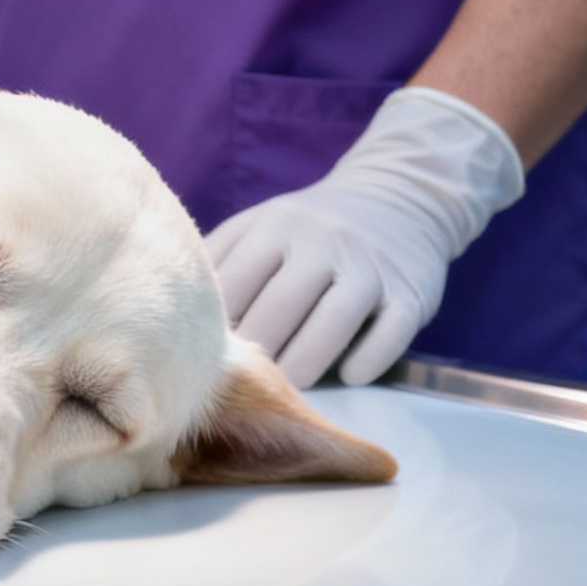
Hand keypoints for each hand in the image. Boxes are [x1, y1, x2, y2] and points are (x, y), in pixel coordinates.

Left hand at [205, 87, 522, 387]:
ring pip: (332, 323)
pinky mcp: (410, 293)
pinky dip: (365, 361)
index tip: (199, 359)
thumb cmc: (308, 227)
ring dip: (305, 364)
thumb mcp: (262, 225)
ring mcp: (369, 267)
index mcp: (274, 226)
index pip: (235, 283)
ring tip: (286, 390)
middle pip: (279, 308)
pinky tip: (345, 377)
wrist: (399, 195)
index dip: (215, 327)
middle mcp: (322, 242)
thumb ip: (222, 261)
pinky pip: (387, 334)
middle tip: (238, 388)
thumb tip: (175, 316)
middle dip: (256, 353)